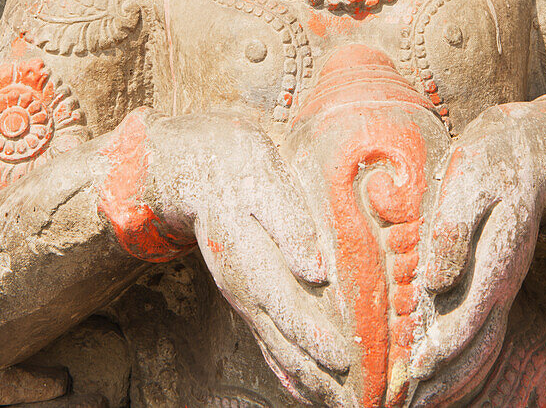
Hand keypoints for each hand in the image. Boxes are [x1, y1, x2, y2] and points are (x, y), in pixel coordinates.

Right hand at [149, 114, 351, 407]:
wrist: (191, 164)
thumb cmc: (235, 163)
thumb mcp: (261, 175)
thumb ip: (288, 221)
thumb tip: (315, 268)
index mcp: (249, 252)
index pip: (284, 301)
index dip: (311, 332)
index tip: (341, 358)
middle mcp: (243, 282)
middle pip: (282, 336)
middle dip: (317, 371)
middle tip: (354, 401)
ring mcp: (241, 292)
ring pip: (275, 344)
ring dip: (306, 378)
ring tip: (338, 404)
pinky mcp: (244, 293)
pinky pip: (264, 338)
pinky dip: (285, 367)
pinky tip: (302, 388)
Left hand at [411, 103, 545, 400]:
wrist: (530, 153)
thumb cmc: (489, 164)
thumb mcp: (469, 183)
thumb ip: (454, 232)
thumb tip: (437, 286)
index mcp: (496, 259)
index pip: (470, 318)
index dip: (443, 350)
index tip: (413, 373)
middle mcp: (502, 281)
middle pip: (479, 346)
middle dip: (446, 380)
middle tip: (407, 403)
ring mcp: (502, 284)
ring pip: (483, 345)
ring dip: (454, 379)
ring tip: (420, 402)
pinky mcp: (496, 281)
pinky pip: (484, 331)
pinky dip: (462, 358)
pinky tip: (440, 372)